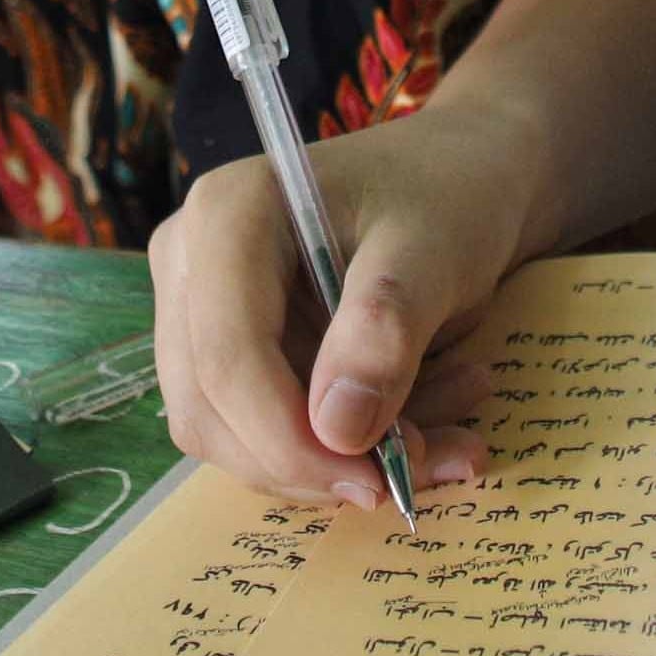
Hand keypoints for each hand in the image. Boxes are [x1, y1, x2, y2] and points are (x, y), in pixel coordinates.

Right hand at [147, 121, 522, 511]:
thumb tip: (337, 430)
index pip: (227, 358)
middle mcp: (191, 262)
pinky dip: (340, 447)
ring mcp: (201, 307)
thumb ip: (385, 331)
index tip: (376, 483)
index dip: (289, 439)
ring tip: (447, 430)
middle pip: (210, 409)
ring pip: (232, 434)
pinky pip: (262, 429)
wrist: (463, 172)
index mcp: (226, 216)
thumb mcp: (437, 250)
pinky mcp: (229, 347)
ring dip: (334, 459)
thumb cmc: (448, 192)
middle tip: (423, 465)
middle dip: (312, 460)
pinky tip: (422, 418)